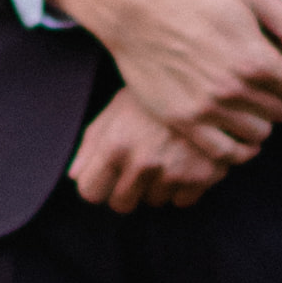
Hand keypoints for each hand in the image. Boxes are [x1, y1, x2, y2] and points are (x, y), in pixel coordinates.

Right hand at [45, 0, 281, 161]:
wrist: (134, 9)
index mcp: (255, 57)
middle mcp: (234, 88)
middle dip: (280, 96)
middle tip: (262, 81)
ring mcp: (207, 109)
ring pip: (259, 134)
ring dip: (260, 119)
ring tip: (246, 101)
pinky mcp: (183, 121)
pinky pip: (225, 153)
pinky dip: (239, 148)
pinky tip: (236, 130)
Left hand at [68, 93, 227, 215]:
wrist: (206, 78)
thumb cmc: (154, 92)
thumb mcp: (117, 108)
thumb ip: (92, 143)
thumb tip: (75, 176)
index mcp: (116, 144)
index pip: (90, 192)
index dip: (97, 184)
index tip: (105, 175)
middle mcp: (143, 163)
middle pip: (121, 204)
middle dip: (125, 189)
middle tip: (137, 165)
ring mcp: (175, 172)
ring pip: (153, 201)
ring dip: (156, 185)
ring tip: (164, 154)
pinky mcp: (204, 176)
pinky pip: (182, 200)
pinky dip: (183, 186)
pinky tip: (185, 160)